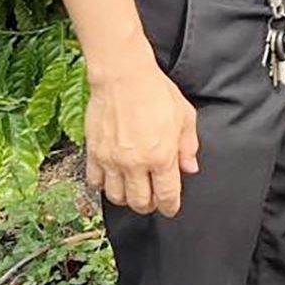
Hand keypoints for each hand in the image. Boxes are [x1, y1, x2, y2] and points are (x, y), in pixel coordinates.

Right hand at [84, 54, 198, 216]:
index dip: (170, 206)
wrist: (123, 77)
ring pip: (116, 197)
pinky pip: (94, 182)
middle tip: (153, 199)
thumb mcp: (184, 116)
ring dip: (127, 198)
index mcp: (161, 156)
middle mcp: (135, 163)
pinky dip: (103, 186)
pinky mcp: (94, 153)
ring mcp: (112, 160)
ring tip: (134, 190)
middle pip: (140, 202)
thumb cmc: (155, 92)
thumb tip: (190, 168)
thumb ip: (188, 146)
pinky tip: (112, 178)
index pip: (166, 196)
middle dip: (149, 205)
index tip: (171, 207)